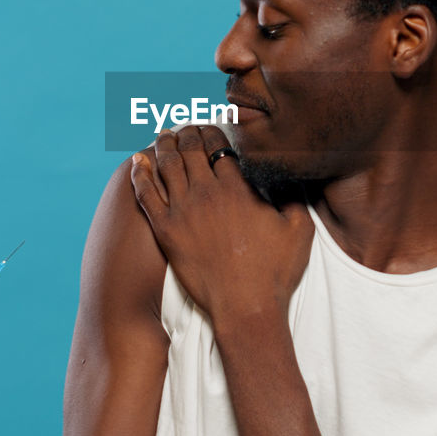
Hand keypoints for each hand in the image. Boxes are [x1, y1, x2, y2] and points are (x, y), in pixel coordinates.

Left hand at [129, 126, 314, 332]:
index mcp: (237, 187)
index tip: (211, 128)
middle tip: (185, 128)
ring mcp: (183, 211)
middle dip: (187, 132)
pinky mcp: (166, 231)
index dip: (214, 131)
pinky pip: (146, 194)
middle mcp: (207, 192)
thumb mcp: (299, 228)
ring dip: (164, 145)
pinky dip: (139, 173)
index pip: (219, 145)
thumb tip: (291, 176)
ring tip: (163, 136)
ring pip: (166, 165)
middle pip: (190, 149)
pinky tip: (137, 161)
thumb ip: (294, 197)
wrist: (246, 307)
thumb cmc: (275, 272)